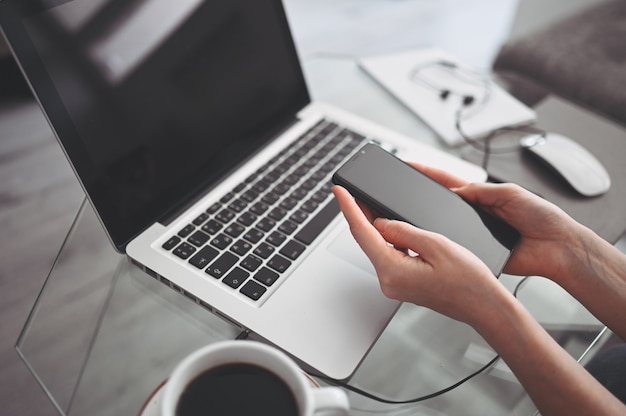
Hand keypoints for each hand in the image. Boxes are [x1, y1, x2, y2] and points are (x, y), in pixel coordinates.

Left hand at [332, 185, 506, 325]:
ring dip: (375, 226)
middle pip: (367, 240)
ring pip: (379, 247)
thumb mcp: (436, 244)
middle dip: (360, 214)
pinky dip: (389, 239)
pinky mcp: (403, 283)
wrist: (484, 306)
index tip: (339, 190)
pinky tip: (393, 226)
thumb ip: (403, 230)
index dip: (348, 207)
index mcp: (393, 270)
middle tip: (354, 190)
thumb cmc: (469, 281)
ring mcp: (395, 284)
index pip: (362, 232)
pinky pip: (390, 255)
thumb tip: (380, 223)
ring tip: (373, 203)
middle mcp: (389, 280)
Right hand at [408, 163, 581, 280]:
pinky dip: (447, 245)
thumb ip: (481, 190)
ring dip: (432, 222)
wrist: (556, 247)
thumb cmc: (542, 217)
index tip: (409, 166)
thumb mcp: (511, 193)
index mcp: (482, 195)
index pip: (448, 182)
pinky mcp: (477, 252)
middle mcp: (474, 213)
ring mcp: (474, 233)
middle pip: (440, 203)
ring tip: (414, 214)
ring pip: (445, 227)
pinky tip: (438, 241)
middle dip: (421, 196)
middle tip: (402, 189)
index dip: (429, 173)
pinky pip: (456, 247)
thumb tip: (455, 190)